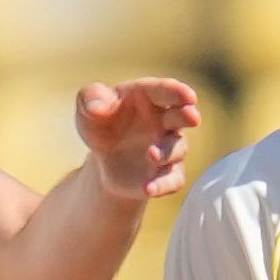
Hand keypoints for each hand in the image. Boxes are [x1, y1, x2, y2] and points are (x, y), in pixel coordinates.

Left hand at [76, 77, 199, 199]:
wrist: (102, 160)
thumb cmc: (100, 123)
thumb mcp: (87, 107)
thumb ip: (90, 99)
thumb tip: (98, 109)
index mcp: (147, 97)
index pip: (165, 90)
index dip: (178, 91)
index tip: (188, 96)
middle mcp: (164, 120)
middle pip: (182, 115)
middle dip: (188, 115)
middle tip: (192, 117)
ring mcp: (168, 147)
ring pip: (177, 148)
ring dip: (167, 151)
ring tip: (151, 154)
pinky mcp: (166, 174)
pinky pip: (172, 180)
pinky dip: (163, 185)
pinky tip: (149, 189)